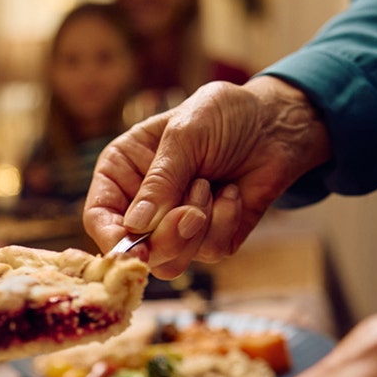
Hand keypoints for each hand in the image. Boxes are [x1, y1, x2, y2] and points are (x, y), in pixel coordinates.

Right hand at [83, 77, 331, 278]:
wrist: (277, 123)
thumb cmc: (224, 115)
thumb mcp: (186, 135)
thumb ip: (160, 180)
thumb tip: (135, 226)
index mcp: (122, 173)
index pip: (99, 217)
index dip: (112, 239)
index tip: (136, 252)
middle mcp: (142, 204)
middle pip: (135, 250)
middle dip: (167, 237)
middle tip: (192, 212)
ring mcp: (174, 225)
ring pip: (171, 261)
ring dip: (198, 226)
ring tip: (212, 186)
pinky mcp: (208, 238)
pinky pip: (209, 252)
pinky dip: (225, 222)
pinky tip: (232, 194)